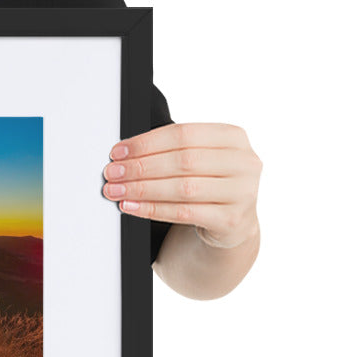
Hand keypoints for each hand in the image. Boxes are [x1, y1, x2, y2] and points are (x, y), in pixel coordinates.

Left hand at [101, 123, 261, 249]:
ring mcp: (243, 192)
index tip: (118, 152)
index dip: (146, 143)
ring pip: (182, 188)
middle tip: (113, 173)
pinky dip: (152, 209)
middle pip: (183, 161)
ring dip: (142, 189)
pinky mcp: (232, 220)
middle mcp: (244, 162)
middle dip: (140, 167)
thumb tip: (123, 154)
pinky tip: (131, 207)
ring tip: (116, 191)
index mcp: (233, 137)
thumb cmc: (207, 182)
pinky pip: (184, 213)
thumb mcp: (198, 158)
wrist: (232, 221)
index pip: (183, 134)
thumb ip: (169, 150)